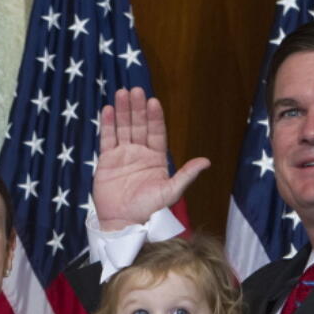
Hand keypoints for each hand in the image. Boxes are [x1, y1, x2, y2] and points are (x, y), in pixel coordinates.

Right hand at [92, 87, 209, 230]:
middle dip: (137, 108)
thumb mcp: (170, 192)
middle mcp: (140, 152)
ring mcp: (123, 155)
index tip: (153, 102)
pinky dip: (108, 124)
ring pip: (123, 128)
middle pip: (139, 125)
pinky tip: (108, 110)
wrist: (123, 222)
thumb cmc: (148, 209)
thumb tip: (206, 162)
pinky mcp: (107, 160)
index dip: (155, 117)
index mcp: (157, 158)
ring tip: (121, 93)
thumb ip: (185, 175)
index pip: (156, 132)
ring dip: (123, 111)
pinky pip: (107, 139)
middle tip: (136, 90)